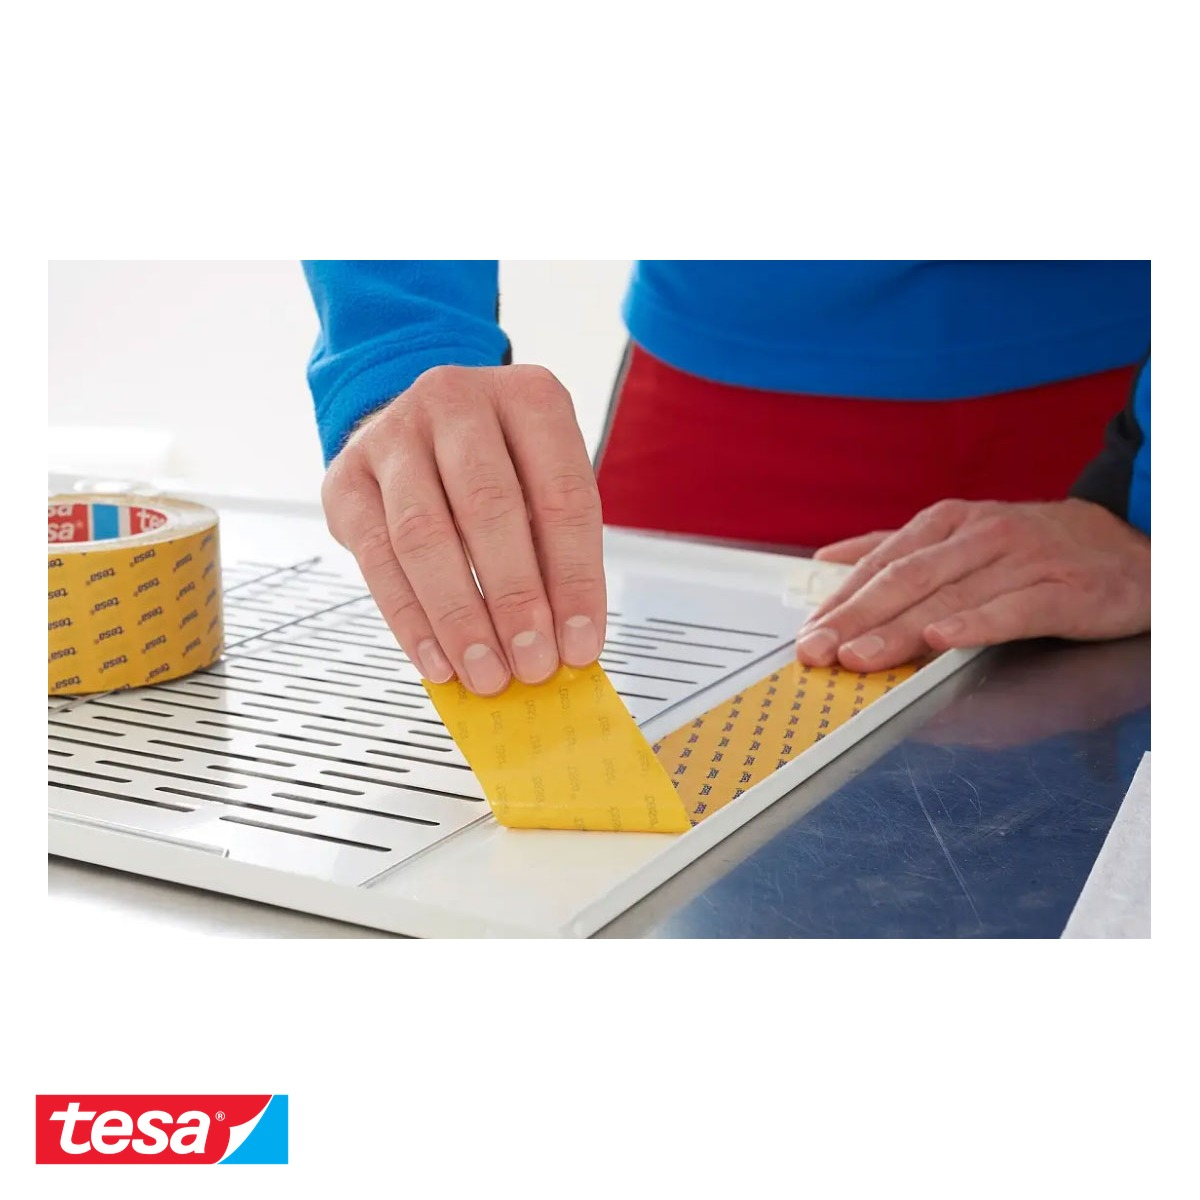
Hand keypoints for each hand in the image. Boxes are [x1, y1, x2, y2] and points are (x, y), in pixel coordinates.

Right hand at [321, 364, 604, 694]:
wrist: (418, 427)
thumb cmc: (498, 465)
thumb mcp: (543, 487)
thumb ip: (555, 556)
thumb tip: (562, 644)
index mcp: (530, 397)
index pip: (563, 495)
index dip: (576, 578)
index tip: (581, 643)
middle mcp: (458, 401)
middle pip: (490, 509)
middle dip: (515, 601)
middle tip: (532, 664)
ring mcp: (395, 434)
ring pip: (425, 536)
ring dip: (459, 618)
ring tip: (485, 673)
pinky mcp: (346, 477)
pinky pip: (376, 557)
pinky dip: (408, 618)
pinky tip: (436, 659)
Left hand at [794, 498, 1150, 671]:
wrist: (1130, 549)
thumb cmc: (1035, 548)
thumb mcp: (961, 537)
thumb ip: (895, 549)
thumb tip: (829, 561)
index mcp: (948, 522)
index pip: (883, 562)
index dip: (842, 599)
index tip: (809, 631)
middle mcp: (980, 535)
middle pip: (907, 579)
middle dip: (855, 617)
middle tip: (818, 650)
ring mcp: (1023, 559)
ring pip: (950, 596)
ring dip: (899, 630)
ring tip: (860, 656)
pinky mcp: (1064, 589)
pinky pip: (1013, 608)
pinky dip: (975, 624)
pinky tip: (941, 640)